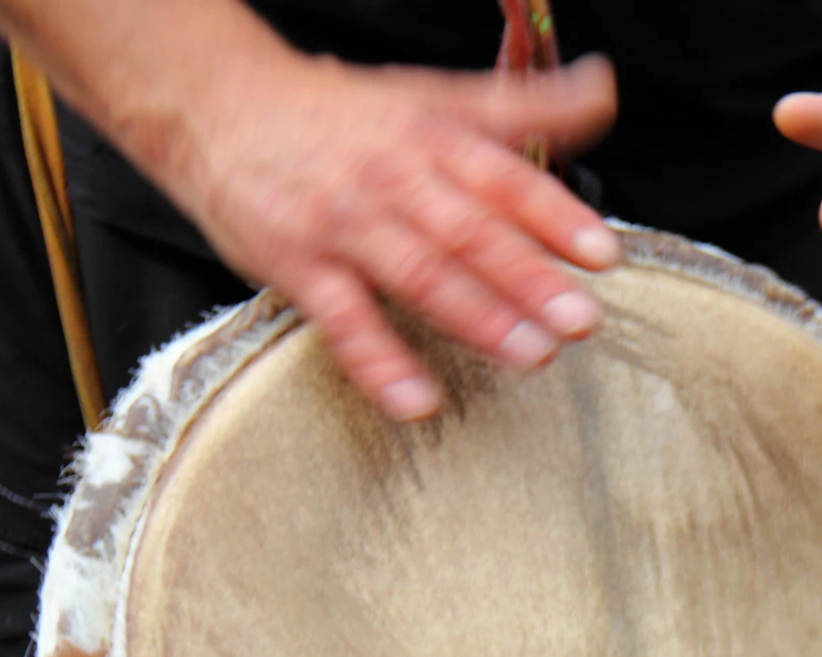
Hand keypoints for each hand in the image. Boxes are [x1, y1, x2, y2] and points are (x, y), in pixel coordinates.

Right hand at [156, 48, 622, 420]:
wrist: (218, 103)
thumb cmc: (344, 114)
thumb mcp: (436, 96)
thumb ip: (525, 106)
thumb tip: (603, 90)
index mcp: (432, 139)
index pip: (502, 177)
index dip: (554, 214)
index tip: (601, 253)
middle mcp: (393, 179)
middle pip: (469, 231)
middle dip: (528, 278)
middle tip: (579, 319)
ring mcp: (344, 224)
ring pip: (418, 273)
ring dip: (477, 318)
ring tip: (531, 356)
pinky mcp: (298, 265)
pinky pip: (343, 320)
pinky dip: (379, 364)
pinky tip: (416, 402)